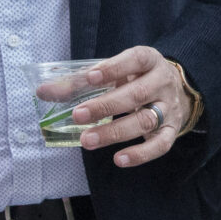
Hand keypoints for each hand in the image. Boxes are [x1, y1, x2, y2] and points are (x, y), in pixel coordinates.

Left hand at [51, 45, 190, 167]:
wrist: (178, 91)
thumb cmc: (136, 78)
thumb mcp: (114, 72)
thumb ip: (80, 81)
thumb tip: (43, 92)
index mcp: (149, 60)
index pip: (134, 60)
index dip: (113, 68)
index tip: (90, 78)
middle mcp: (162, 82)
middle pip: (136, 94)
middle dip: (105, 106)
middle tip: (78, 116)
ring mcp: (169, 108)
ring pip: (145, 120)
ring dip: (114, 132)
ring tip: (87, 140)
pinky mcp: (172, 130)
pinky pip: (160, 145)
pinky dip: (140, 154)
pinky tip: (118, 159)